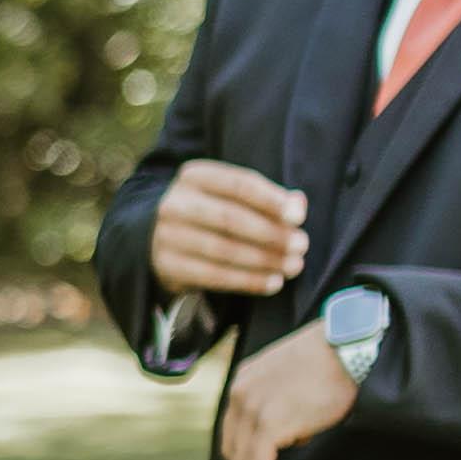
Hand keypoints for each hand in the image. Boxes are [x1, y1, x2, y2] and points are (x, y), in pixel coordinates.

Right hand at [147, 156, 308, 299]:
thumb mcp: (231, 196)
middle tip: (300, 245)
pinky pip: (213, 276)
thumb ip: (266, 198)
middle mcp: (175, 203)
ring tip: (292, 266)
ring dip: (264, 260)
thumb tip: (297, 204)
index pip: (239, 184)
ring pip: (224, 250)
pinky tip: (272, 283)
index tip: (298, 217)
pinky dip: (248, 281)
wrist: (160, 238)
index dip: (271, 200)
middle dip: (271, 234)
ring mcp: (166, 236)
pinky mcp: (167, 265)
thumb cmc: (210, 213)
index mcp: (195, 176)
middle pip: (230, 218)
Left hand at [216, 323, 358, 459]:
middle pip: (232, 449)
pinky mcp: (267, 423)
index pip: (234, 429)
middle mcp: (239, 393)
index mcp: (244, 380)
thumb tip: (293, 434)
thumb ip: (283, 403)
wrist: (349, 347)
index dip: (247, 457)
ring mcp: (250, 408)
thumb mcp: (295, 378)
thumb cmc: (335, 361)